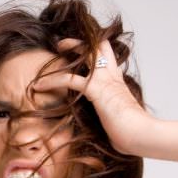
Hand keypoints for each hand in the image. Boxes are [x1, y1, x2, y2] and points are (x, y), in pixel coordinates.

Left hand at [32, 38, 155, 155]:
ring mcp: (105, 80)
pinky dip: (51, 81)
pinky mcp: (96, 89)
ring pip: (87, 52)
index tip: (80, 53)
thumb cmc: (130, 133)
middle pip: (100, 46)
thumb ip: (108, 115)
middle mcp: (113, 77)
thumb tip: (103, 125)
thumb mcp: (116, 119)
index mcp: (118, 82)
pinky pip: (68, 79)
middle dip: (81, 42)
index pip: (108, 59)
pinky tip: (37, 86)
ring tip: (52, 52)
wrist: (140, 135)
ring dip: (69, 48)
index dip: (95, 51)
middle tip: (63, 44)